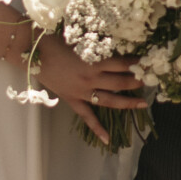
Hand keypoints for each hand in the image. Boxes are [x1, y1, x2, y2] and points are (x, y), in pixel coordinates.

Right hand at [33, 35, 148, 142]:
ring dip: (128, 102)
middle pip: (120, 82)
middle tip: (148, 80)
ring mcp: (82, 92)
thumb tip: (113, 46)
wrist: (32, 53)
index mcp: (93, 60)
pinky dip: (97, 128)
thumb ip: (96, 45)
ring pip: (110, 100)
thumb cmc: (54, 41)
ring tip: (142, 103)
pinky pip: (87, 117)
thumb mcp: (79, 39)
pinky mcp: (72, 100)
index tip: (146, 62)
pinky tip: (108, 140)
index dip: (136, 63)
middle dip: (136, 81)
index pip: (122, 63)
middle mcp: (91, 78)